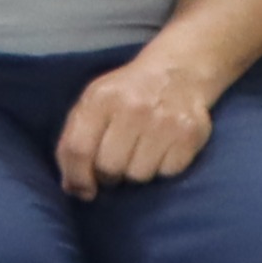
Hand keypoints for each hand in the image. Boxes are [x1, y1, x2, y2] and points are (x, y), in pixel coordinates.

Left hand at [57, 54, 222, 195]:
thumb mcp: (93, 102)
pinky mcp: (190, 134)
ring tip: (139, 152)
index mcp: (101, 99)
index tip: (81, 190)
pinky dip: (161, 168)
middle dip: (108, 175)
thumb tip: (71, 187)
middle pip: (109, 167)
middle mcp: (133, 108)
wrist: (178, 72)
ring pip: (139, 175)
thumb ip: (74, 139)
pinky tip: (161, 149)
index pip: (79, 148)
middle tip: (114, 166)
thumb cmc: (126, 93)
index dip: (77, 177)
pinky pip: (167, 173)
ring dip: (135, 172)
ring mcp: (164, 121)